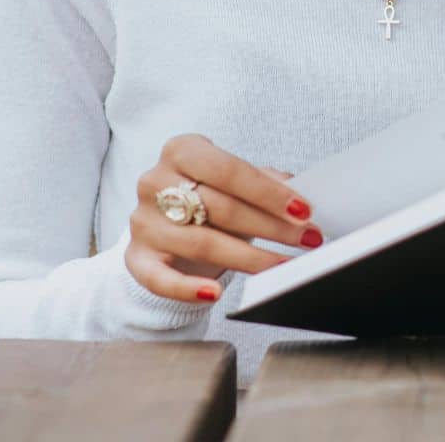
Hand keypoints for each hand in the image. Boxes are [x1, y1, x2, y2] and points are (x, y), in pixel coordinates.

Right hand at [125, 134, 321, 303]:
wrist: (164, 225)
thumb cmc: (208, 197)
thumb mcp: (233, 181)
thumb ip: (264, 181)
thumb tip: (299, 191)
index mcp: (181, 151)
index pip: (228, 170)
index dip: (268, 192)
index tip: (304, 210)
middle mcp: (155, 182)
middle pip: (220, 207)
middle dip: (271, 226)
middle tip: (307, 239)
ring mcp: (143, 221)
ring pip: (201, 243)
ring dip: (248, 258)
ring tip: (282, 266)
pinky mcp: (136, 257)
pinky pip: (159, 278)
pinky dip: (186, 288)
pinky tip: (214, 293)